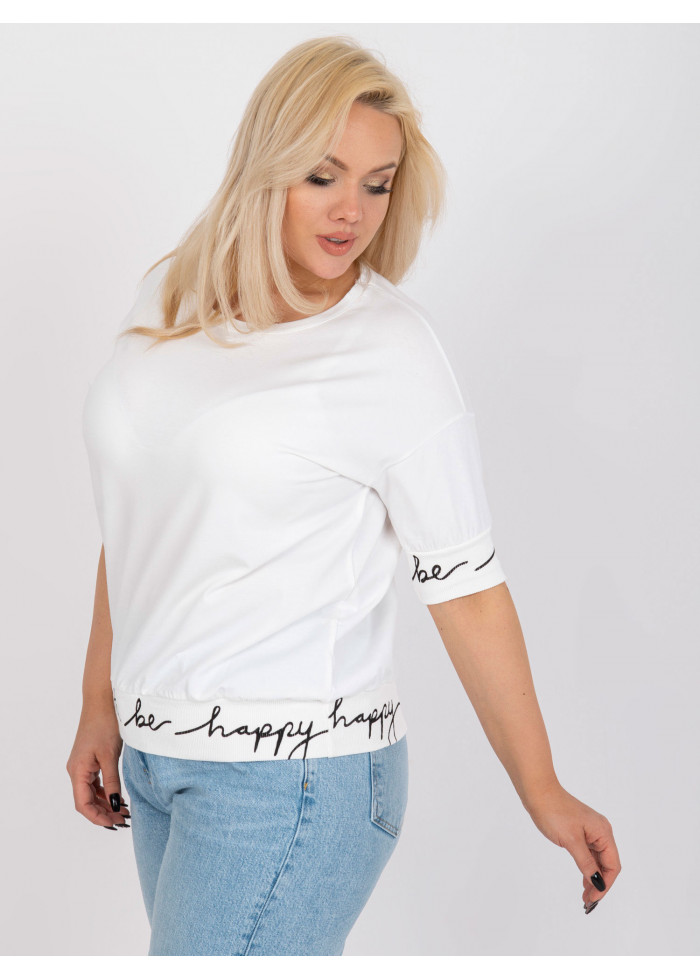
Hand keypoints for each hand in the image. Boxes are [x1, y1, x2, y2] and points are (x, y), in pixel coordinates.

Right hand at [66, 708, 130, 829]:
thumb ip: (112, 781)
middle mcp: (76, 770)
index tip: (114, 824)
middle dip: (104, 813)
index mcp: (77, 771)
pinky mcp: (89, 760)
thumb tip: (116, 804)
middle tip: (125, 820)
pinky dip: (106, 792)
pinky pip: (95, 782)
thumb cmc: (104, 724)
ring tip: (125, 812)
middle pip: (86, 801)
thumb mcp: (110, 755)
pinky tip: (119, 797)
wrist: (101, 701)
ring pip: (91, 793)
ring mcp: (82, 765)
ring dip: (106, 803)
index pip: (83, 804)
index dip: (97, 817)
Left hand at [523, 782, 620, 911]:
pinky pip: (589, 853)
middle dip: (600, 883)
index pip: (613, 865)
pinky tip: (583, 879)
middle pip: (607, 864)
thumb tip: (598, 881)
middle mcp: (600, 831)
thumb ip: (586, 862)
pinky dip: (587, 867)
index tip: (594, 898)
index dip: (606, 884)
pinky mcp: (580, 830)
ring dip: (593, 877)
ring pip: (598, 860)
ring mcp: (590, 830)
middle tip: (588, 901)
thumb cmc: (554, 812)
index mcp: (603, 832)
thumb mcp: (571, 841)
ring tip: (586, 895)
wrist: (537, 792)